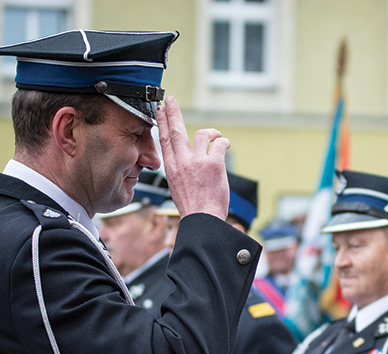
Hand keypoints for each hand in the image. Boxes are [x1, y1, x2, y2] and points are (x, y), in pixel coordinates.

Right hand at [156, 96, 230, 219]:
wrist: (202, 219)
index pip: (165, 140)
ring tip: (216, 137)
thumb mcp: (179, 186)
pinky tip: (226, 145)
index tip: (161, 109)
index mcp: (172, 168)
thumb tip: (189, 159)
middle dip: (173, 112)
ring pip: (202, 134)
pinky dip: (225, 142)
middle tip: (171, 100)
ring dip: (212, 133)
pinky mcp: (213, 164)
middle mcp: (182, 162)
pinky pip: (220, 144)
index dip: (163, 122)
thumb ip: (181, 169)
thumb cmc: (194, 207)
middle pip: (176, 131)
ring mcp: (197, 162)